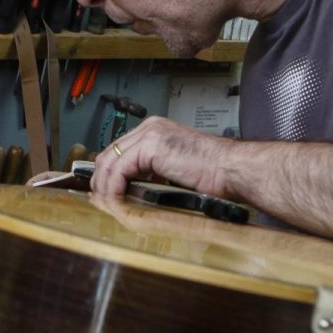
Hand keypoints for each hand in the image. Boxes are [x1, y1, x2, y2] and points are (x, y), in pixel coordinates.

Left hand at [88, 116, 239, 197]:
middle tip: (101, 201)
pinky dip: (114, 187)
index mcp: (156, 130)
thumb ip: (153, 172)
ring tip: (107, 205)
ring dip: (105, 186)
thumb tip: (132, 190)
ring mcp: (150, 134)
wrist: (231, 169)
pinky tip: (116, 201)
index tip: (106, 193)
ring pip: (111, 161)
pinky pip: (120, 169)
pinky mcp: (151, 146)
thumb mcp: (174, 170)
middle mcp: (151, 127)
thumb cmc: (214, 173)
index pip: (119, 150)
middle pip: (110, 153)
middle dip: (102, 179)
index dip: (108, 174)